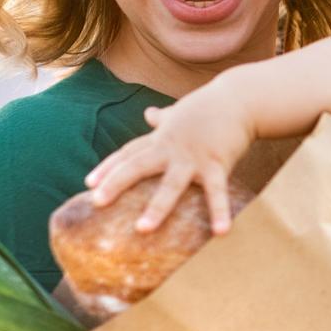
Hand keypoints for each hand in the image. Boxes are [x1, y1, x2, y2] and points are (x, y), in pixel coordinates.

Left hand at [84, 81, 254, 234]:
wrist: (241, 98)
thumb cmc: (209, 107)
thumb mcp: (181, 112)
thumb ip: (163, 117)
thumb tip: (149, 112)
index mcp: (162, 138)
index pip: (129, 153)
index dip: (108, 167)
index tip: (88, 183)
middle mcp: (172, 148)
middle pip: (138, 165)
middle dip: (116, 183)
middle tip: (97, 201)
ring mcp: (193, 156)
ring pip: (171, 184)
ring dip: (157, 206)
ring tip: (142, 229)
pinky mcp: (217, 163)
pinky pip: (217, 191)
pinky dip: (219, 211)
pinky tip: (220, 232)